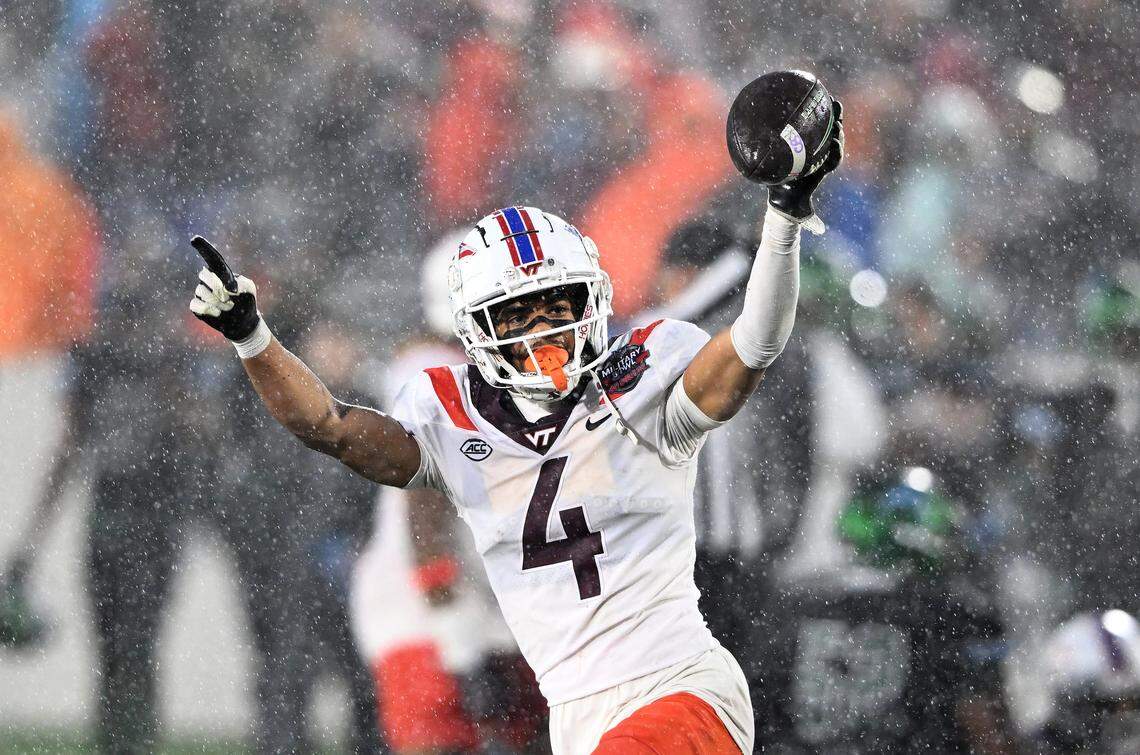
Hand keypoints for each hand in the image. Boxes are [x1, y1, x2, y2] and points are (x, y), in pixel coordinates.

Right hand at [188, 236, 261, 340]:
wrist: (241, 322)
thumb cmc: (246, 303)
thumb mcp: (249, 292)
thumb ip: (242, 286)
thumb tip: (228, 289)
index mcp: (220, 272)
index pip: (212, 258)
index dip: (203, 248)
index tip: (195, 239)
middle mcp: (207, 279)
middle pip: (204, 275)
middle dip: (217, 287)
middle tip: (229, 298)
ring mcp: (200, 292)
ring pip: (202, 292)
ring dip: (218, 303)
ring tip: (228, 308)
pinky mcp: (196, 305)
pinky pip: (196, 305)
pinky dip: (208, 310)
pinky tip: (218, 313)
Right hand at [768, 99, 844, 232]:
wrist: (784, 200)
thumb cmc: (793, 205)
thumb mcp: (802, 214)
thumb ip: (810, 221)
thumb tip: (819, 230)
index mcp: (822, 170)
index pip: (834, 158)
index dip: (836, 149)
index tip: (835, 143)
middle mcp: (820, 158)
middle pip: (833, 140)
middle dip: (837, 127)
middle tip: (837, 115)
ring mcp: (813, 150)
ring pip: (825, 130)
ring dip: (831, 115)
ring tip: (832, 100)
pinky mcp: (804, 144)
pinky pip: (811, 128)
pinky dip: (813, 116)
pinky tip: (812, 101)